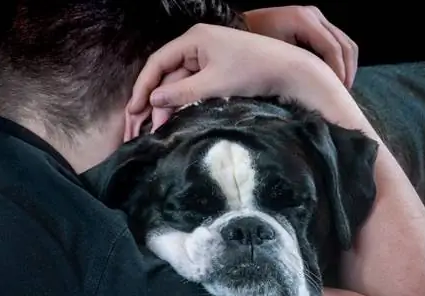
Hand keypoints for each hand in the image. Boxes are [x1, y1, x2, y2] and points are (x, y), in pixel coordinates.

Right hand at [127, 23, 341, 135]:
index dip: (143, 86)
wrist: (290, 71)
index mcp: (193, 39)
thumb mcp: (214, 84)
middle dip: (156, 99)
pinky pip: (194, 85)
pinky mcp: (218, 70)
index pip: (158, 62)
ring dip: (170, 103)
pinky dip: (186, 101)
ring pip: (180, 82)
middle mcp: (197, 44)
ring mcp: (208, 57)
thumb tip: (153, 100)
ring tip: (160, 127)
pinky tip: (178, 117)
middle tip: (146, 125)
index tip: (134, 109)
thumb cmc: (253, 71)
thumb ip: (181, 92)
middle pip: (167, 73)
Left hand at [244, 6, 357, 87]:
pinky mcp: (315, 24)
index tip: (339, 92)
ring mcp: (316, 17)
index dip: (338, 71)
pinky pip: (336, 42)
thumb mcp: (275, 56)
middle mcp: (314, 15)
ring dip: (347, 65)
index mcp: (304, 19)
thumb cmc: (253, 43)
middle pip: (344, 43)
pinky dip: (339, 60)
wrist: (241, 28)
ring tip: (342, 87)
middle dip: (347, 70)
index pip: (332, 47)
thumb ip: (298, 65)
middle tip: (344, 93)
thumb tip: (320, 84)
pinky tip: (335, 77)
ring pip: (345, 42)